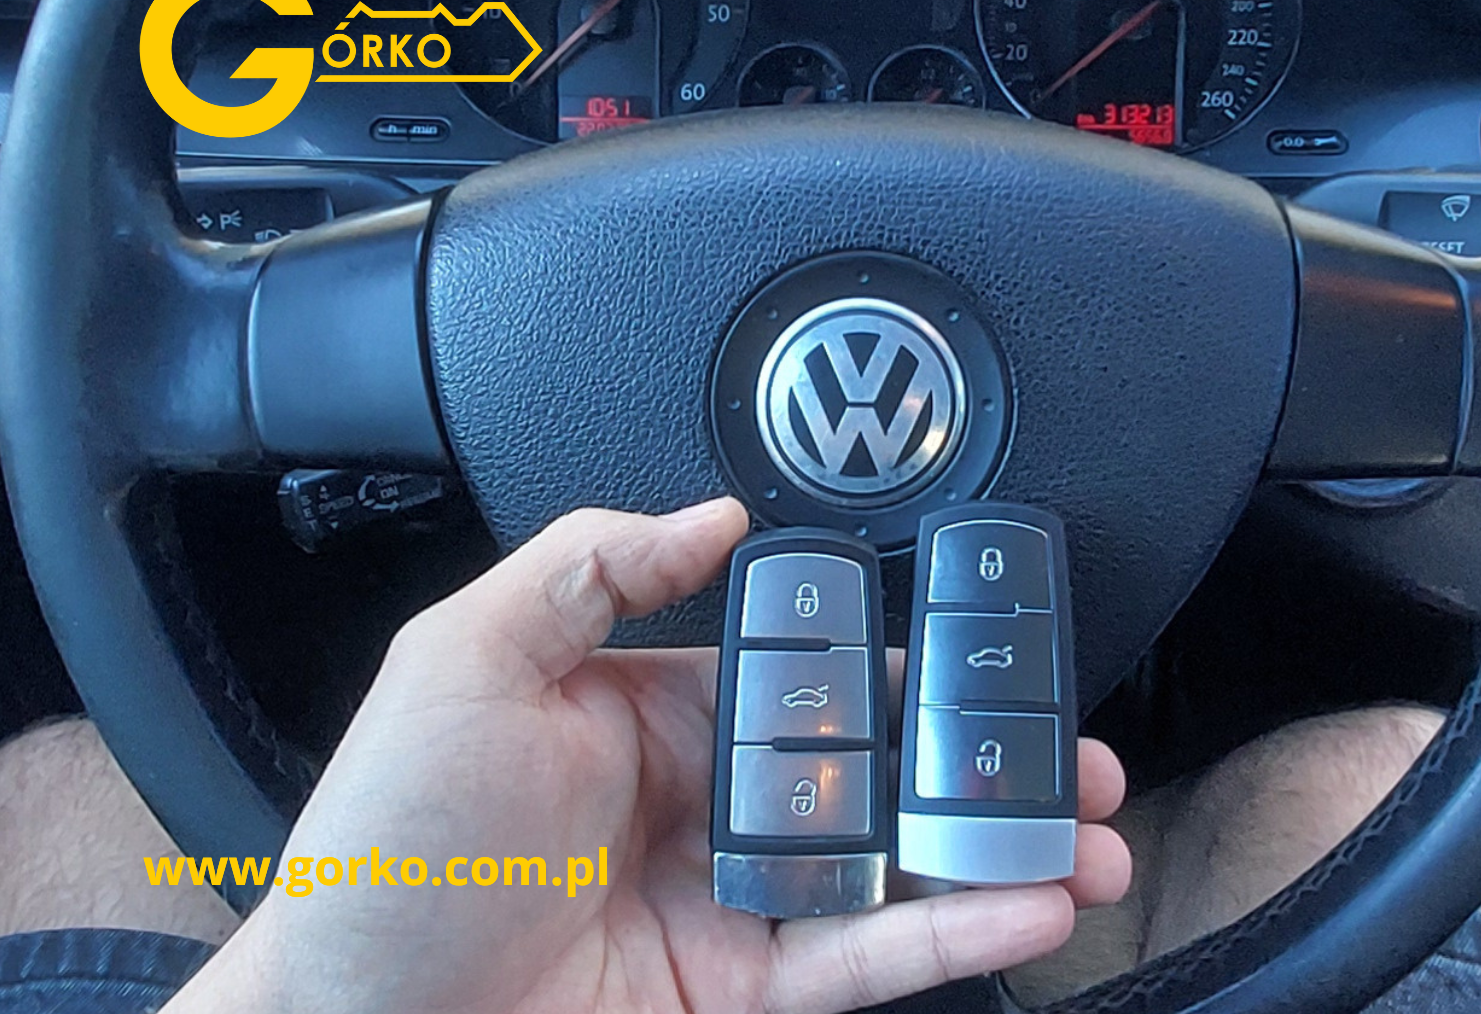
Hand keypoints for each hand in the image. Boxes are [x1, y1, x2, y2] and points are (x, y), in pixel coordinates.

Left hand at [169, 500, 1131, 1013]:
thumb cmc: (387, 838)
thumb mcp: (467, 657)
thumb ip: (591, 564)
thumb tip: (716, 514)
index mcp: (656, 712)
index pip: (805, 671)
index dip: (897, 661)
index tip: (976, 649)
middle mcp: (709, 805)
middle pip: (874, 773)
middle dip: (977, 762)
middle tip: (1071, 751)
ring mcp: (736, 904)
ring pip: (895, 869)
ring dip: (1000, 852)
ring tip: (1093, 835)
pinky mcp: (745, 992)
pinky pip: (868, 959)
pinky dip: (955, 932)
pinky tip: (1031, 901)